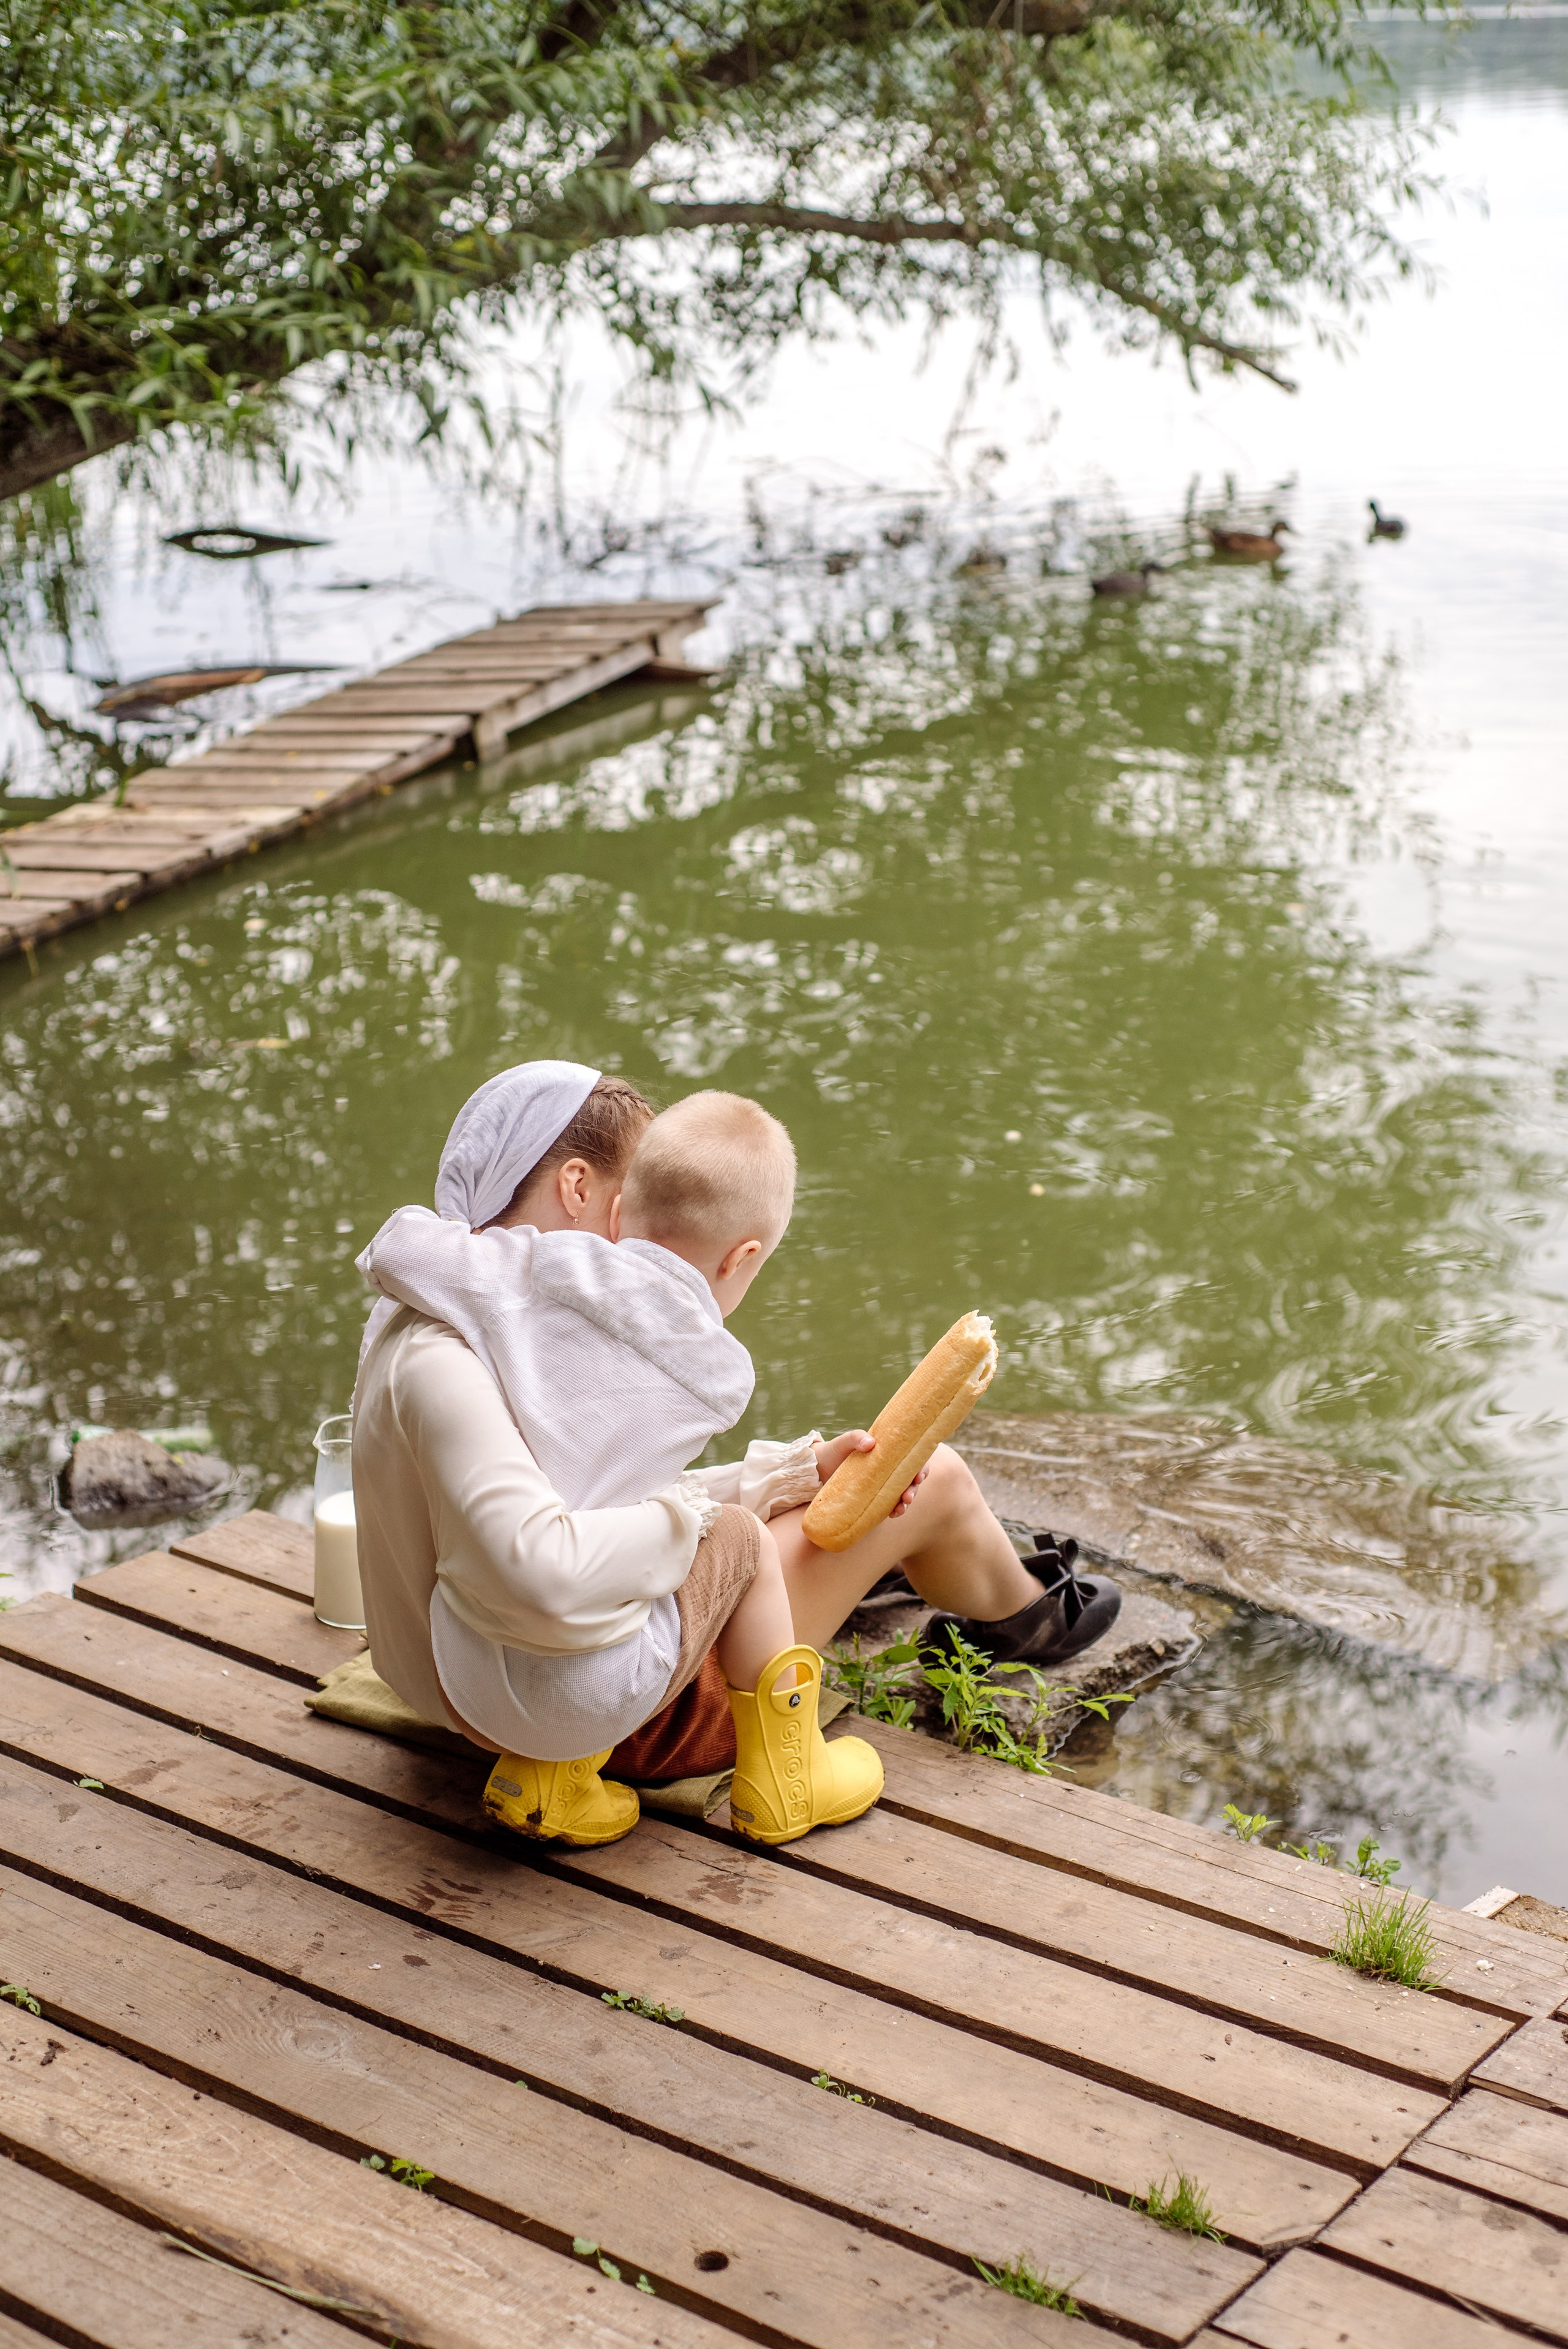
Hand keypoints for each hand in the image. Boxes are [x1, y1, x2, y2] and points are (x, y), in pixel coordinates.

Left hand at [811, 1431, 930, 1518]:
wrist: (816, 1471)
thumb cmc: (833, 1452)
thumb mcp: (843, 1443)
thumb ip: (855, 1438)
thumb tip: (870, 1443)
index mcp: (888, 1452)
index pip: (912, 1458)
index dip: (921, 1466)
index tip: (919, 1475)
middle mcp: (889, 1468)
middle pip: (911, 1478)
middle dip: (914, 1488)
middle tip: (908, 1496)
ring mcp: (882, 1484)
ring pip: (903, 1492)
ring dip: (906, 1502)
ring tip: (900, 1509)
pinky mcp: (873, 1497)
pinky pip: (889, 1504)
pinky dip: (894, 1509)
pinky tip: (893, 1514)